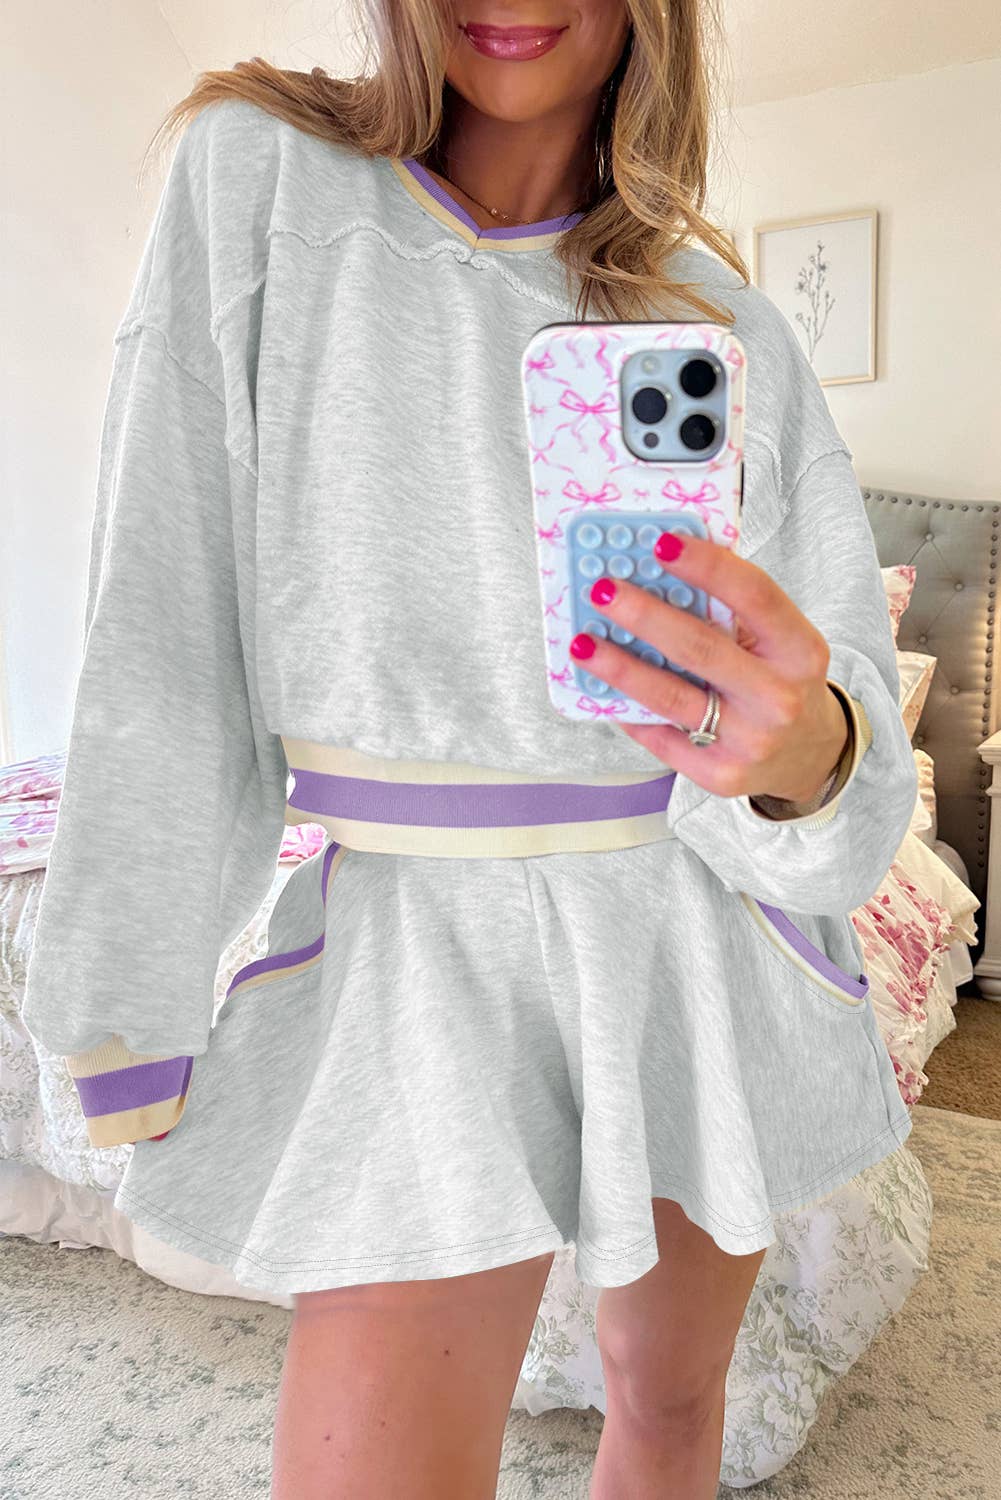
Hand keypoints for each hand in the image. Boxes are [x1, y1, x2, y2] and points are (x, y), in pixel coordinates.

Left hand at [570, 529, 849, 802]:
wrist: (809, 757)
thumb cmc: (780, 682)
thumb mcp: (780, 643)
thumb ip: (735, 612)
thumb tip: (660, 567)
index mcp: (799, 651)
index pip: (754, 597)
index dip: (707, 566)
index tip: (661, 542)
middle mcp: (779, 697)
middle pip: (700, 648)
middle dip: (644, 615)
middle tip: (602, 590)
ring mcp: (750, 741)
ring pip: (670, 698)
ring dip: (619, 667)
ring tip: (582, 643)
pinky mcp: (722, 775)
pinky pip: (661, 738)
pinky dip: (628, 711)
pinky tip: (601, 689)